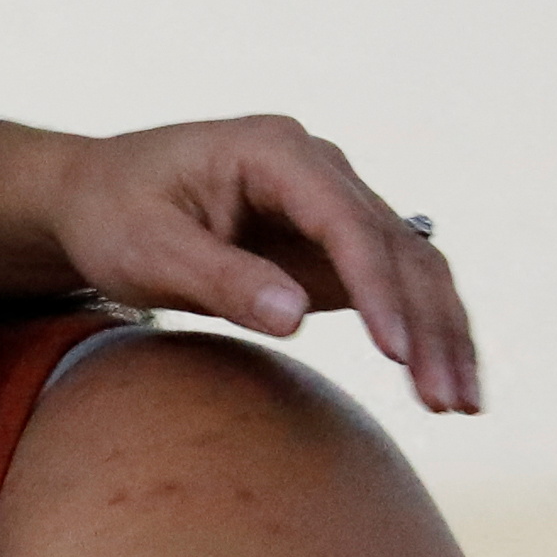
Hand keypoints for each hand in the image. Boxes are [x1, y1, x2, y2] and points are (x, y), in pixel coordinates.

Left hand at [0, 117, 477, 413]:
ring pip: (413, 267)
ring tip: (460, 405)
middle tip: (445, 399)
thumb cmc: (111, 214)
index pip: (345, 221)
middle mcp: (319, 170)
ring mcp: (334, 207)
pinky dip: (424, 332)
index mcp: (274, 151)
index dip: (376, 287)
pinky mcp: (335, 248)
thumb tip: (296, 316)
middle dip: (427, 323)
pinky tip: (446, 384)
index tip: (395, 352)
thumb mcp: (145, 249)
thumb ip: (219, 277)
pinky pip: (397, 288)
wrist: (95, 199)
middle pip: (396, 246)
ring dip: (442, 333)